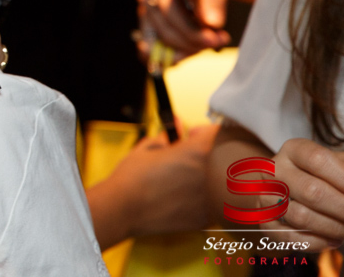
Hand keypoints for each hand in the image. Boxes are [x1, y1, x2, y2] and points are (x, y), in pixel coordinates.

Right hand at [107, 126, 217, 240]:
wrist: (122, 209)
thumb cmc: (131, 177)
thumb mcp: (147, 148)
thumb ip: (168, 136)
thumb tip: (177, 124)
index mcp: (198, 152)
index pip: (217, 132)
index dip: (202, 131)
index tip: (191, 136)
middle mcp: (210, 175)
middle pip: (221, 157)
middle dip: (206, 154)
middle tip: (185, 159)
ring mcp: (210, 199)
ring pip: (217, 183)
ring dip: (205, 178)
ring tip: (182, 180)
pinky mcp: (206, 219)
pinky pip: (212, 205)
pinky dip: (201, 200)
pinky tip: (181, 199)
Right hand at [136, 0, 230, 60]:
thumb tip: (213, 24)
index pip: (168, 13)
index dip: (191, 30)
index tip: (216, 39)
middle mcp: (145, 0)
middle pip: (165, 31)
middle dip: (193, 42)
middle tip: (220, 41)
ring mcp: (147, 15)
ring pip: (161, 44)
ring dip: (186, 51)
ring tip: (212, 43)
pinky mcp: (153, 27)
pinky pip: (156, 50)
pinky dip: (172, 56)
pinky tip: (191, 53)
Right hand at [258, 138, 343, 249]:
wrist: (282, 186)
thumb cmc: (317, 173)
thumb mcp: (337, 161)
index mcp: (292, 150)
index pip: (317, 160)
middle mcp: (273, 170)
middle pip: (311, 191)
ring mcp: (264, 195)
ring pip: (300, 216)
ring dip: (335, 228)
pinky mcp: (263, 220)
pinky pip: (288, 237)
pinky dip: (316, 242)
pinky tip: (335, 240)